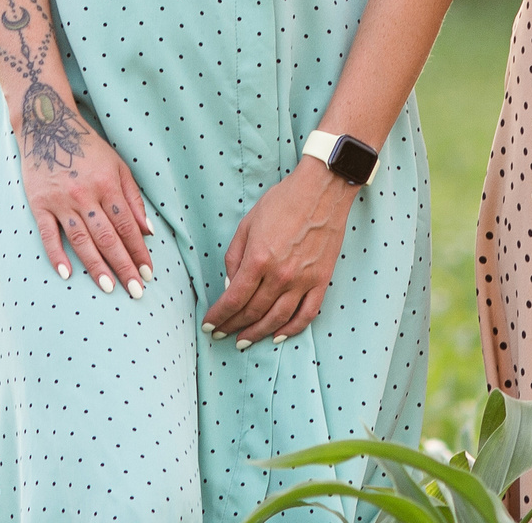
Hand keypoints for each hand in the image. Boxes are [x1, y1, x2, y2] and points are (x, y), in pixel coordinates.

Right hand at [16, 93, 155, 297]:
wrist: (48, 126)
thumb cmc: (88, 148)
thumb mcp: (118, 165)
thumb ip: (133, 198)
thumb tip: (148, 231)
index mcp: (108, 184)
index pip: (127, 226)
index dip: (139, 252)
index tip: (148, 273)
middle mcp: (86, 193)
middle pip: (107, 237)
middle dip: (123, 266)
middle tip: (135, 292)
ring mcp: (61, 200)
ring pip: (81, 240)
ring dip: (96, 266)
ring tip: (108, 288)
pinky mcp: (39, 203)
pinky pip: (48, 234)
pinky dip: (57, 254)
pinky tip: (67, 274)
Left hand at [202, 157, 357, 347]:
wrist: (321, 190)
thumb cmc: (282, 201)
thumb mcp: (247, 224)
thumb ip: (235, 257)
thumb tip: (230, 284)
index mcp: (258, 259)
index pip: (233, 299)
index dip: (219, 316)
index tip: (209, 325)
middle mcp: (280, 275)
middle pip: (253, 312)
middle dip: (233, 326)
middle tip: (222, 334)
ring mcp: (303, 280)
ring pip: (277, 319)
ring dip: (258, 333)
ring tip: (244, 341)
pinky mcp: (321, 280)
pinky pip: (307, 313)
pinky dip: (292, 329)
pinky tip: (279, 336)